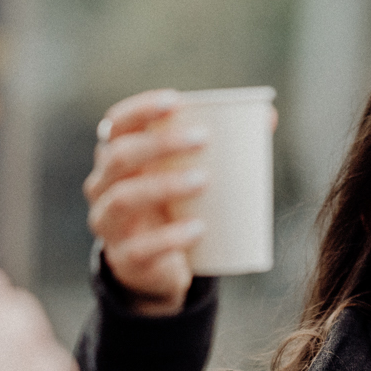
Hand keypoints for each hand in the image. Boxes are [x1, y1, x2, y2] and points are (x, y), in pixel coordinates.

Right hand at [83, 89, 206, 315]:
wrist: (158, 268)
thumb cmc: (175, 207)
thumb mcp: (188, 176)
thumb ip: (221, 147)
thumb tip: (268, 117)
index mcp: (116, 159)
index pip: (116, 124)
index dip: (140, 109)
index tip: (176, 101)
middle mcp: (102, 187)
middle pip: (120, 157)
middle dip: (160, 144)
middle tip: (203, 139)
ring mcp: (108, 225)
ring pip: (124, 199)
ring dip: (163, 185)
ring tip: (203, 180)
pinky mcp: (124, 259)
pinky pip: (140, 248)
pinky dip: (170, 238)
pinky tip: (199, 228)